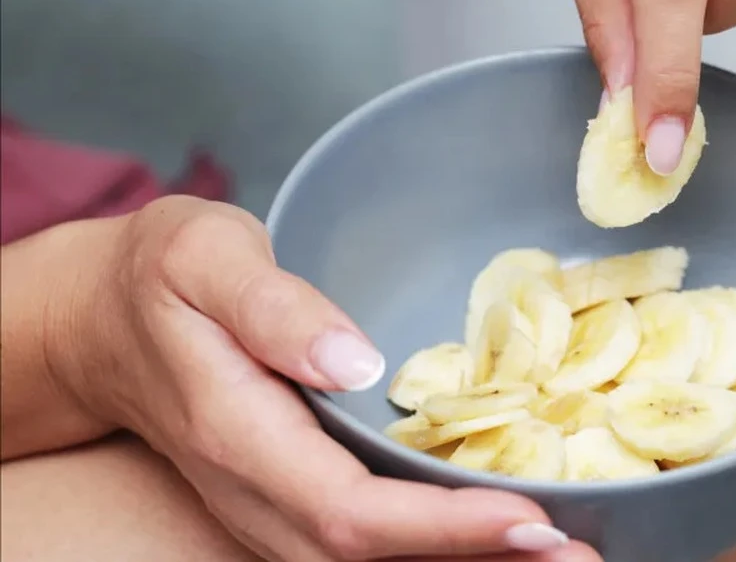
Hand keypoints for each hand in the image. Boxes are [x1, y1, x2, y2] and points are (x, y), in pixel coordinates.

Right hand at [61, 196, 598, 561]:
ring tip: (563, 560)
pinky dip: (434, 552)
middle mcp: (255, 493)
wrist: (103, 322)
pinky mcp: (287, 501)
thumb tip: (357, 365)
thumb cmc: (161, 275)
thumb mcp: (203, 254)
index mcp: (238, 433)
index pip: (348, 509)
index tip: (530, 519)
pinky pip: (361, 549)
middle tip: (581, 558)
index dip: (440, 528)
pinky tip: (495, 540)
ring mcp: (267, 508)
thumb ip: (274, 308)